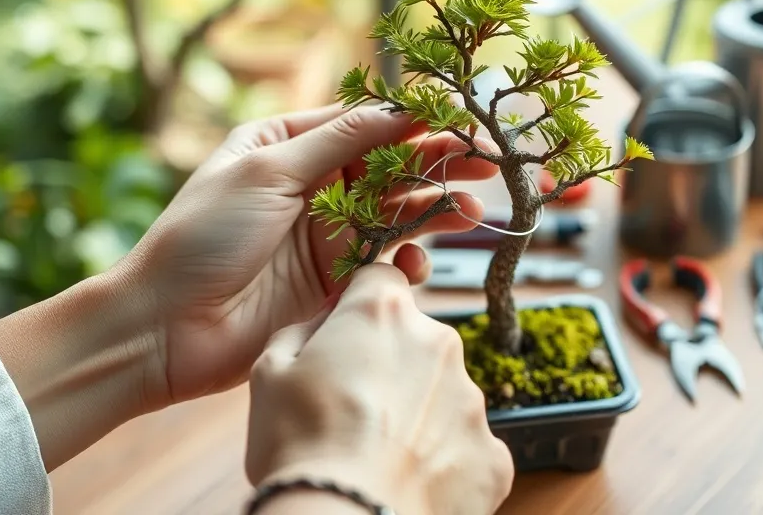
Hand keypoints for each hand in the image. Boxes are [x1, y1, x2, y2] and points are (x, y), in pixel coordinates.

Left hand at [123, 103, 496, 407]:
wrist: (165, 330)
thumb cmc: (202, 237)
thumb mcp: (269, 172)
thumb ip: (339, 141)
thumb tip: (400, 107)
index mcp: (289, 144)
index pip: (366, 123)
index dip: (417, 120)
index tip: (464, 119)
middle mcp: (314, 185)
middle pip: (391, 166)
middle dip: (440, 163)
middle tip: (488, 163)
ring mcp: (327, 233)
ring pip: (397, 213)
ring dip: (435, 211)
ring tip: (471, 214)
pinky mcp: (334, 280)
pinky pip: (385, 263)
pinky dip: (407, 262)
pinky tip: (417, 266)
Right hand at [245, 263, 513, 514]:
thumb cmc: (299, 446)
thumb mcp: (269, 372)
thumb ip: (303, 331)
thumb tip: (324, 324)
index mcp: (383, 312)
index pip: (382, 279)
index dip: (361, 308)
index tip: (348, 337)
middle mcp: (437, 342)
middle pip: (417, 340)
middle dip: (393, 367)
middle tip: (356, 411)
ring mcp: (471, 399)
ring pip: (444, 395)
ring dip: (420, 416)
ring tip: (379, 455)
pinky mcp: (492, 453)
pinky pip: (468, 448)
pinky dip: (445, 463)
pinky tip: (410, 482)